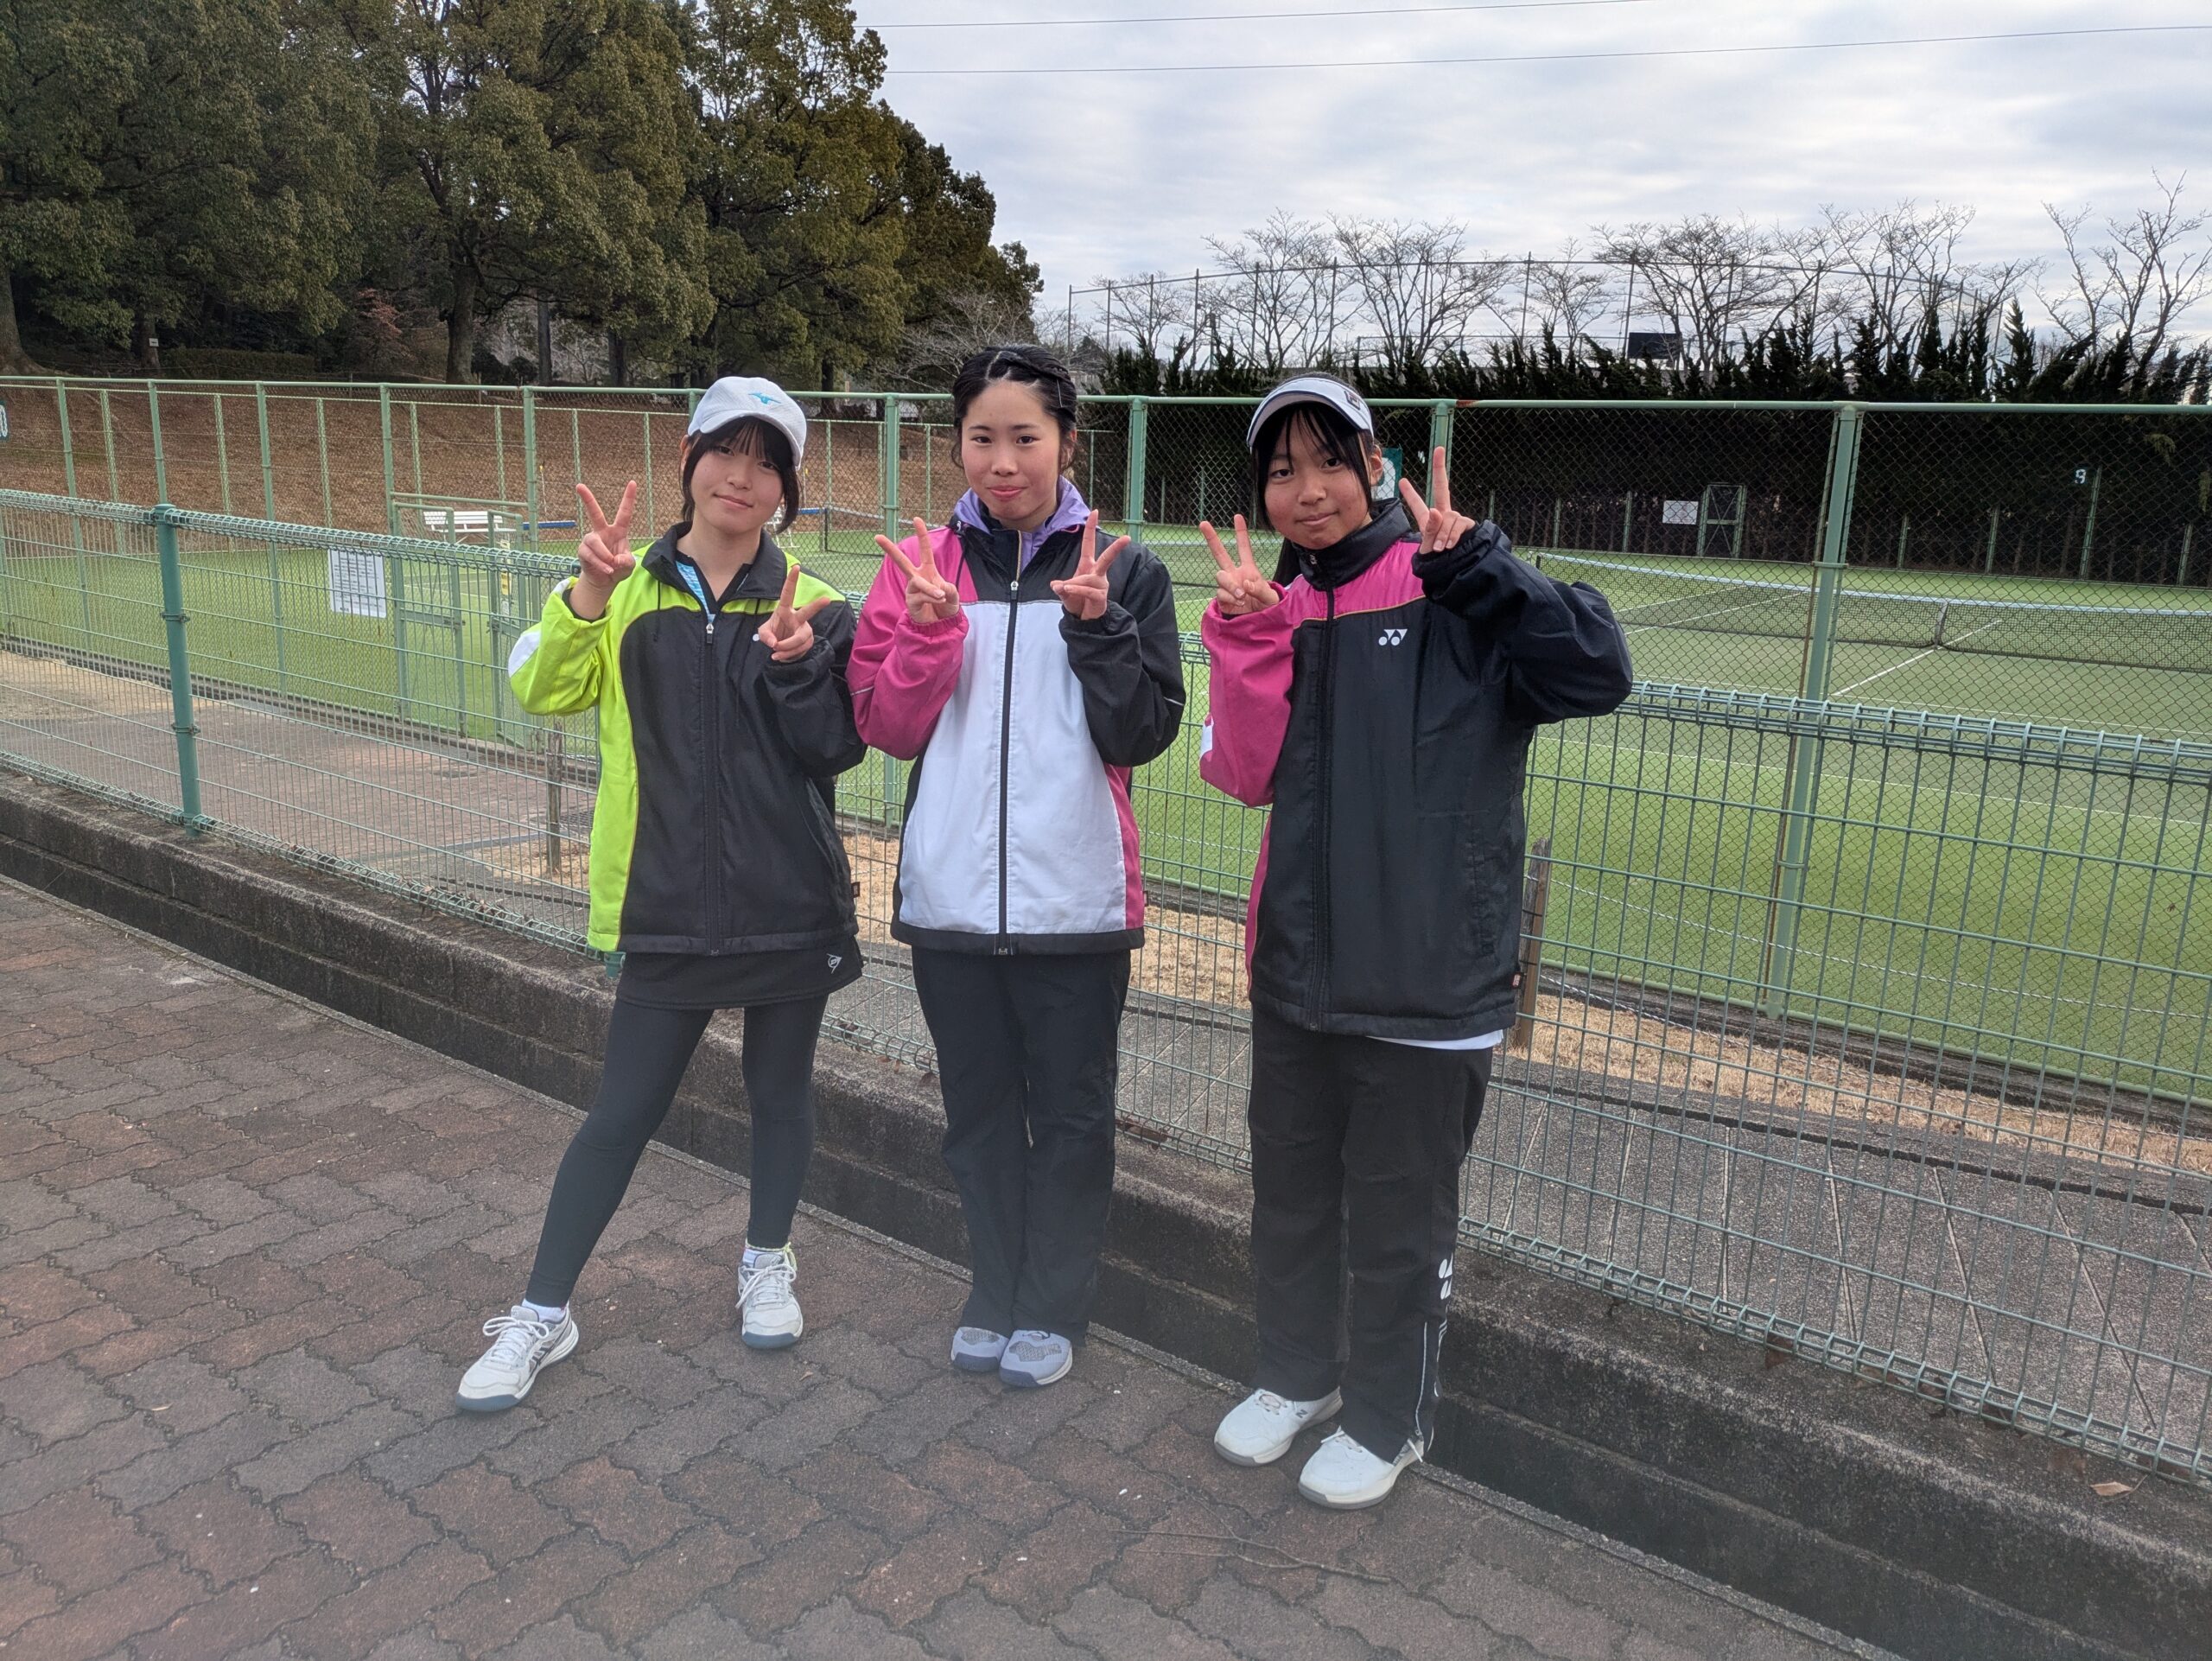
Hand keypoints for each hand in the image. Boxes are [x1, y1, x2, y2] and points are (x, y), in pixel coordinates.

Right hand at [571, 481, 637, 618]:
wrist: (605, 580)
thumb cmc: (618, 568)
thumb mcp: (629, 565)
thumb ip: (627, 561)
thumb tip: (615, 559)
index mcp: (618, 531)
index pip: (624, 513)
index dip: (629, 498)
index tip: (633, 483)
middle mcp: (603, 532)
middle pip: (594, 513)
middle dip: (587, 499)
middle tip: (579, 485)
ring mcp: (591, 540)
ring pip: (594, 542)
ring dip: (605, 555)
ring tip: (611, 566)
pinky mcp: (583, 551)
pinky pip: (590, 555)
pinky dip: (601, 564)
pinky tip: (607, 570)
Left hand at [755, 564, 835, 662]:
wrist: (780, 649)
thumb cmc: (772, 635)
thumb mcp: (763, 633)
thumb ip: (765, 636)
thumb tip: (775, 643)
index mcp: (785, 610)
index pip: (788, 593)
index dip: (791, 580)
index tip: (796, 567)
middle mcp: (797, 618)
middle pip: (808, 612)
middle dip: (817, 605)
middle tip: (827, 599)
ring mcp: (805, 629)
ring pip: (800, 638)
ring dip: (786, 648)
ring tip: (775, 654)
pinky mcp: (808, 641)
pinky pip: (800, 649)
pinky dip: (788, 655)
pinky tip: (780, 656)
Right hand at [875, 517, 959, 623]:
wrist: (941, 625)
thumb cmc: (945, 607)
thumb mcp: (953, 595)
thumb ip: (949, 588)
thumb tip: (938, 587)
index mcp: (928, 570)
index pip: (924, 550)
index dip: (921, 534)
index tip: (916, 519)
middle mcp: (917, 577)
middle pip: (901, 561)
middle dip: (889, 549)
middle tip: (877, 537)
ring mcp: (911, 589)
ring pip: (918, 582)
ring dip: (931, 589)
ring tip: (941, 596)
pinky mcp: (910, 601)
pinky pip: (921, 596)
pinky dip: (932, 598)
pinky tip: (938, 602)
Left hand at [1050, 510, 1127, 622]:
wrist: (1084, 619)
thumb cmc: (1076, 600)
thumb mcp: (1064, 592)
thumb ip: (1060, 588)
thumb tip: (1056, 585)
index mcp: (1088, 565)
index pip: (1089, 543)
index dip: (1091, 528)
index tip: (1094, 512)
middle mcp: (1097, 573)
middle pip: (1107, 558)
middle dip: (1117, 548)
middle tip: (1127, 538)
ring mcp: (1101, 585)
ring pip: (1088, 579)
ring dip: (1074, 584)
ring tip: (1065, 588)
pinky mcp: (1101, 597)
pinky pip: (1088, 591)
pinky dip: (1076, 590)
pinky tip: (1067, 590)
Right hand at [1202, 514, 1276, 616]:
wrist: (1259, 622)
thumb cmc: (1268, 606)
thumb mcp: (1271, 597)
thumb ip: (1260, 589)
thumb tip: (1245, 583)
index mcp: (1249, 569)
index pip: (1244, 548)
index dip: (1241, 532)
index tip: (1237, 516)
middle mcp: (1235, 574)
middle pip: (1220, 554)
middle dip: (1211, 538)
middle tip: (1203, 523)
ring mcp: (1227, 586)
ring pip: (1220, 576)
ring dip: (1230, 585)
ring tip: (1242, 595)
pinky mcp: (1222, 598)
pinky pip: (1220, 593)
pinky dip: (1229, 598)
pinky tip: (1238, 603)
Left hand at [1399, 447, 1476, 555]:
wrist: (1455, 570)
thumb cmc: (1437, 560)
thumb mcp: (1428, 546)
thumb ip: (1430, 529)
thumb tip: (1437, 511)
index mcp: (1428, 520)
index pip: (1418, 505)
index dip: (1410, 493)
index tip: (1401, 480)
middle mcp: (1443, 515)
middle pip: (1442, 488)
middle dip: (1440, 468)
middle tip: (1439, 450)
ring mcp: (1456, 518)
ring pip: (1448, 517)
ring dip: (1443, 533)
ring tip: (1441, 548)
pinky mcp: (1467, 524)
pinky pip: (1458, 524)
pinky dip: (1452, 535)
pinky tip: (1450, 545)